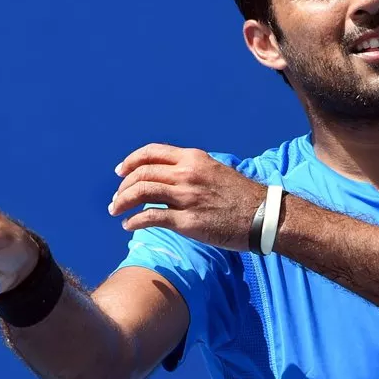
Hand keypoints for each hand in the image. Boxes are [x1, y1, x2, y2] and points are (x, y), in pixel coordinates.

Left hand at [108, 143, 266, 250]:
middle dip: (123, 185)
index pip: (152, 152)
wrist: (263, 215)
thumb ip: (190, 169)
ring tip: (115, 210)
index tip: (120, 171)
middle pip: (142, 173)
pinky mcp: (187, 221)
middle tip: (116, 197)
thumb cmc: (240, 195)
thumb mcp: (214, 170)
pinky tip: (129, 226)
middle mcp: (187, 174)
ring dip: (122, 201)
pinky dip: (134, 221)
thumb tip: (167, 176)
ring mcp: (186, 197)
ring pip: (141, 192)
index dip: (131, 161)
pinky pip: (150, 217)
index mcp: (193, 158)